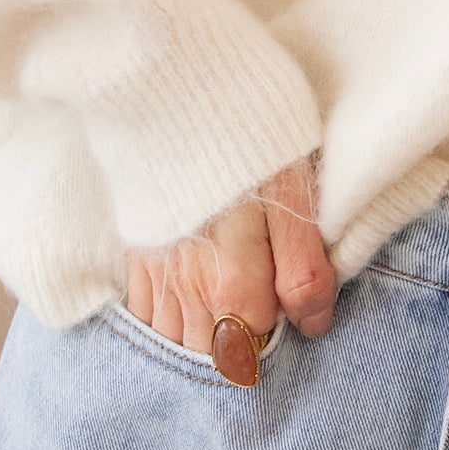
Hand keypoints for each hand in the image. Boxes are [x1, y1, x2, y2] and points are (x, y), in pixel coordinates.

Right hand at [123, 150, 332, 379]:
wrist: (177, 93)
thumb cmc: (250, 141)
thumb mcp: (296, 198)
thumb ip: (305, 270)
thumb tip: (313, 324)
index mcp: (233, 286)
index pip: (258, 349)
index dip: (280, 337)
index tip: (291, 314)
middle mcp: (188, 294)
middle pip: (213, 356)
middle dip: (239, 348)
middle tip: (262, 319)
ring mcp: (156, 277)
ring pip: (176, 344)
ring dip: (201, 343)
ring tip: (227, 321)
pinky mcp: (136, 255)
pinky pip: (143, 318)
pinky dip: (164, 326)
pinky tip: (185, 313)